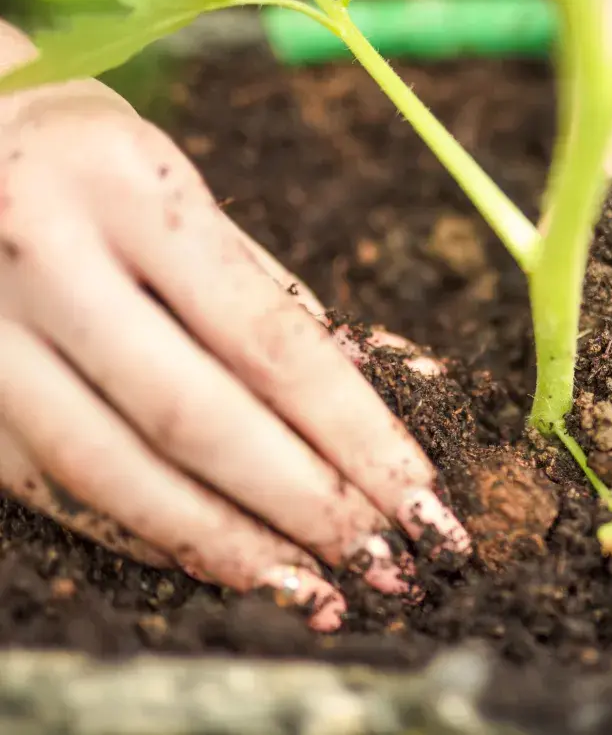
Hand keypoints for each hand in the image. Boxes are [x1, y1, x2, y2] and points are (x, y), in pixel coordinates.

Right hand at [0, 22, 468, 630]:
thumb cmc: (91, 166)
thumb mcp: (184, 194)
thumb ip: (268, 294)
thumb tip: (370, 388)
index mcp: (130, 188)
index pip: (271, 340)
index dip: (356, 434)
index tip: (420, 498)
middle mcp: (44, 255)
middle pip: (200, 419)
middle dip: (307, 506)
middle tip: (387, 564)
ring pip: (118, 472)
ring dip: (230, 546)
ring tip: (315, 592)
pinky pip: (59, 487)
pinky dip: (147, 534)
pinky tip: (219, 562)